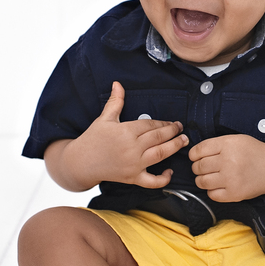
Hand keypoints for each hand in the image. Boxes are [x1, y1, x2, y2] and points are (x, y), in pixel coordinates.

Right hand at [66, 82, 187, 189]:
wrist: (81, 163)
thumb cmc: (93, 139)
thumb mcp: (104, 118)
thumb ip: (115, 102)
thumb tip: (117, 84)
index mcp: (125, 132)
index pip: (151, 125)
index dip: (164, 123)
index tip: (173, 122)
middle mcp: (132, 148)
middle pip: (159, 138)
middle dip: (173, 132)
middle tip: (182, 128)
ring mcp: (133, 164)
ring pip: (160, 155)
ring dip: (175, 147)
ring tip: (184, 142)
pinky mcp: (132, 178)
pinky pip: (152, 181)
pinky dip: (163, 179)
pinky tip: (170, 172)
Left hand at [189, 134, 264, 202]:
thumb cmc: (253, 153)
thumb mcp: (237, 140)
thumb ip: (216, 144)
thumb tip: (194, 153)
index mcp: (228, 145)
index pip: (198, 151)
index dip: (194, 155)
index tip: (197, 157)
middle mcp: (228, 161)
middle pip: (198, 167)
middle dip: (197, 168)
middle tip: (205, 168)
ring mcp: (231, 179)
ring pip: (202, 181)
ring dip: (202, 180)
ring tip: (210, 177)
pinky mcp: (234, 194)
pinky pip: (211, 195)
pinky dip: (212, 191)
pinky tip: (219, 185)